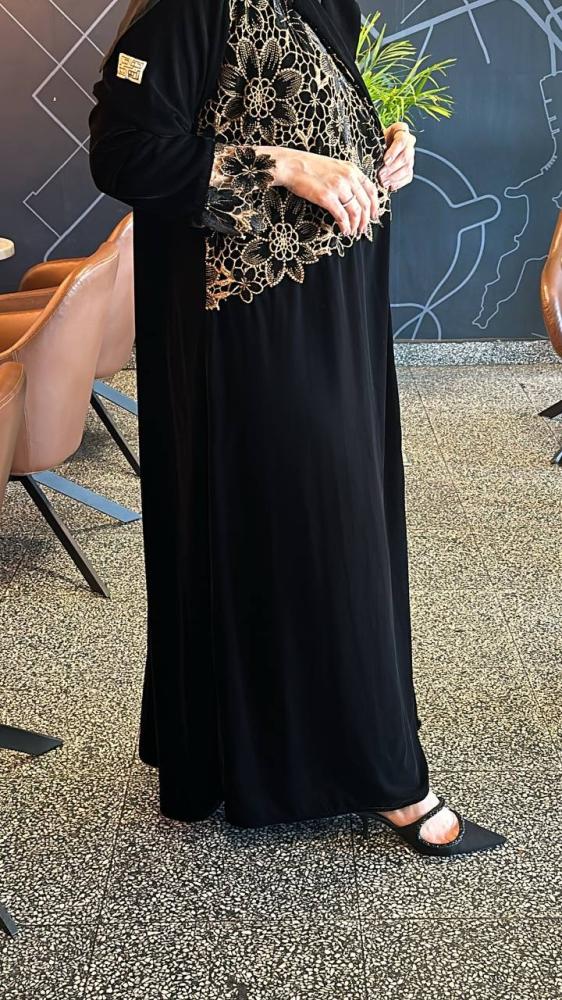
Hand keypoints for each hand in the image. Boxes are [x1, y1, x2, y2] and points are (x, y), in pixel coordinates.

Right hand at [257, 146, 380, 236]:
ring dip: (356, 225)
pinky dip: (345, 226)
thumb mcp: (334, 166)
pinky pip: (342, 216)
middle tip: (363, 229)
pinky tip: (344, 231)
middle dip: (366, 220)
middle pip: (365, 203)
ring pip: (356, 211)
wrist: (292, 165)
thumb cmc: (309, 167)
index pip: (371, 189)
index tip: (374, 216)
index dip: (375, 205)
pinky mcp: (327, 197)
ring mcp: (338, 187)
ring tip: (353, 232)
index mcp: (351, 169)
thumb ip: (346, 177)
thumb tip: (353, 194)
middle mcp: (348, 177)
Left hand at [378, 123, 415, 191]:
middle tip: (381, 174)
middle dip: (392, 167)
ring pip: (407, 167)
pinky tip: (390, 185)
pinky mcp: (409, 168)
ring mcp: (410, 155)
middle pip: (406, 156)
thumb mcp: (373, 138)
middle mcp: (408, 142)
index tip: (385, 160)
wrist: (375, 149)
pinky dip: (399, 182)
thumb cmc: (373, 142)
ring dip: (394, 176)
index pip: (402, 140)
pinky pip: (408, 176)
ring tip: (383, 181)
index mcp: (401, 130)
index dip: (394, 151)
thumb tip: (371, 156)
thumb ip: (374, 143)